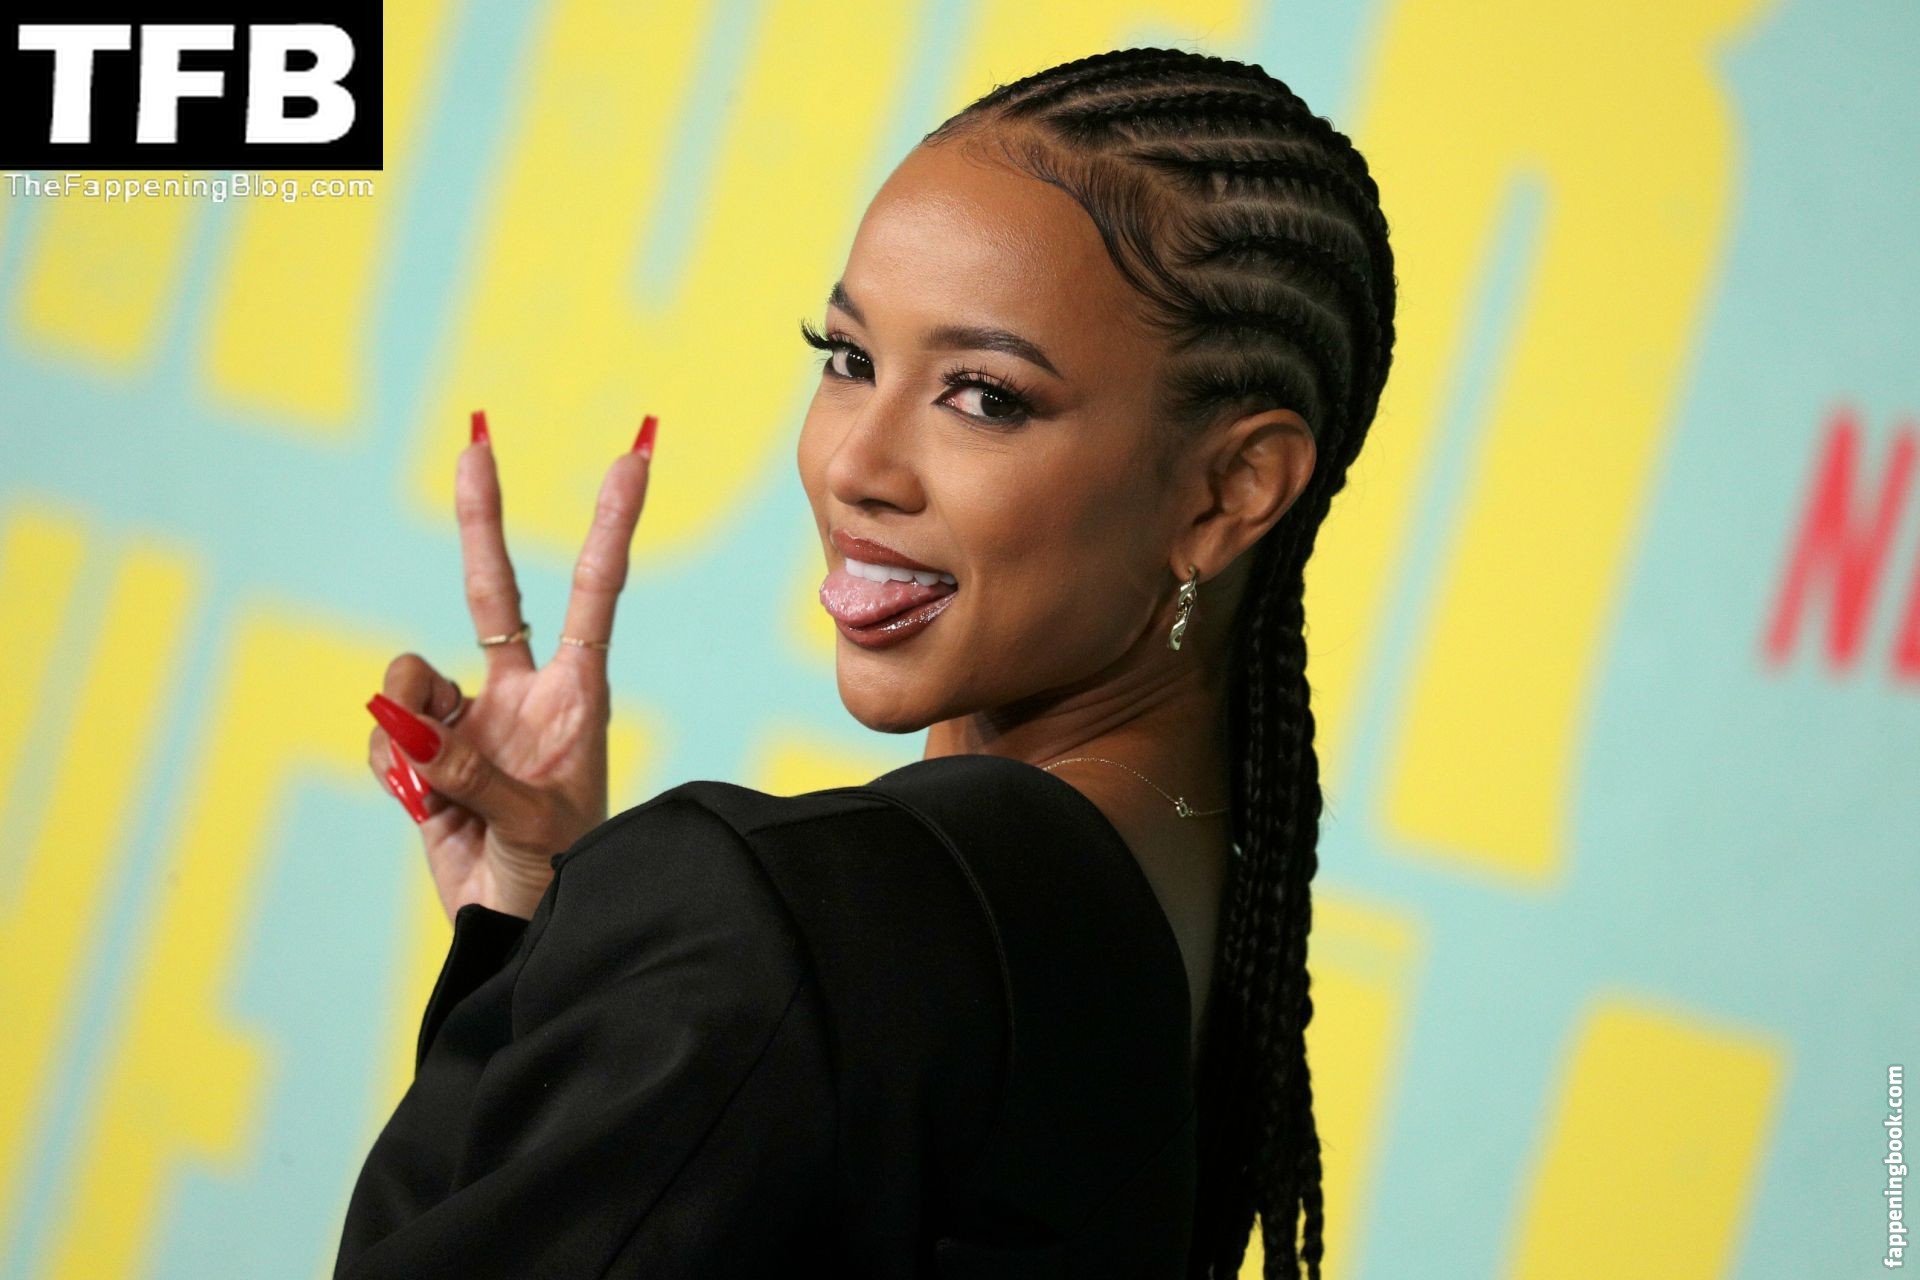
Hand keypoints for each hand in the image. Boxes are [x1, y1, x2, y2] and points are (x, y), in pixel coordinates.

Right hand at [366, 410, 657, 922]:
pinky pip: (386, 733)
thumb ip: (471, 774)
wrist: (524, 931)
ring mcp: (472, 722)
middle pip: (494, 591)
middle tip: (475, 438)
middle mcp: (524, 695)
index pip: (596, 593)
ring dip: (407, 713)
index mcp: (576, 696)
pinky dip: (389, 761)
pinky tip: (421, 801)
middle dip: (481, 517)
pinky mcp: (426, 755)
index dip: (612, 525)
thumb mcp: (534, 829)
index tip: (634, 458)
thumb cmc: (563, 878)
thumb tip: (408, 723)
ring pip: (412, 677)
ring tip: (434, 775)